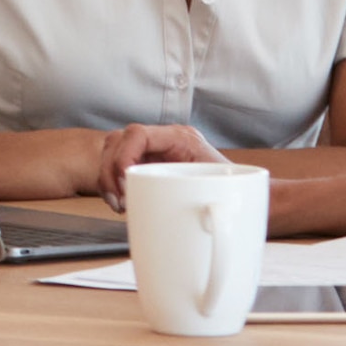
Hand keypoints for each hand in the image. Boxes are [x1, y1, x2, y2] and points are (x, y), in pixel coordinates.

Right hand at [91, 123, 227, 212]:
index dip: (124, 156)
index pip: (139, 133)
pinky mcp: (144, 166)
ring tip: (118, 203)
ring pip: (111, 152)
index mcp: (181, 138)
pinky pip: (115, 167)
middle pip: (118, 141)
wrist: (238, 196)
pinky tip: (119, 202)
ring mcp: (151, 152)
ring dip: (107, 178)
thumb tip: (210, 211)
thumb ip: (212, 195)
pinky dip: (111, 184)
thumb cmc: (233, 189)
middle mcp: (163, 141)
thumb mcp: (222, 188)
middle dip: (110, 171)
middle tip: (119, 199)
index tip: (124, 182)